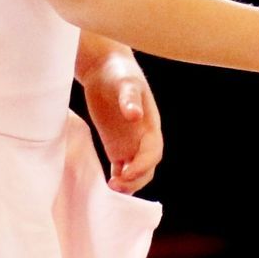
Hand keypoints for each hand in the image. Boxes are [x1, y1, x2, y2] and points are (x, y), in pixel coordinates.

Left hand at [80, 48, 163, 192]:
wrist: (105, 70)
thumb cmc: (119, 73)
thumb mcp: (126, 82)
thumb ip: (130, 98)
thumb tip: (135, 115)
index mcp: (150, 126)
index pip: (153, 153)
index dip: (142, 166)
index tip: (126, 172)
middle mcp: (143, 139)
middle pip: (147, 168)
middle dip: (135, 180)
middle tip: (115, 185)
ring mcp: (130, 144)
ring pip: (136, 173)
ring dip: (127, 184)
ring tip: (110, 187)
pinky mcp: (116, 146)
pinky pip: (121, 169)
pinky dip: (118, 179)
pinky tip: (105, 185)